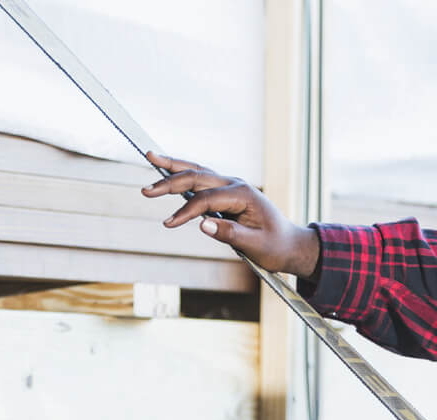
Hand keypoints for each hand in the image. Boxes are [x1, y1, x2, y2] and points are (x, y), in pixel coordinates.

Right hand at [140, 152, 321, 279]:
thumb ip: (229, 234)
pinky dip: (183, 172)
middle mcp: (236, 184)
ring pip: (198, 171)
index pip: (206, 199)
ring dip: (173, 166)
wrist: (290, 244)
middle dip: (170, 182)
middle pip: (197, 177)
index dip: (186, 211)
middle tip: (146, 190)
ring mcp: (231, 185)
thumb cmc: (275, 246)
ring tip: (150, 155)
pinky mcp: (226, 191)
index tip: (168, 224)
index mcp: (243, 195)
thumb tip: (202, 225)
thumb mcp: (255, 245)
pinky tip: (167, 167)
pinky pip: (201, 178)